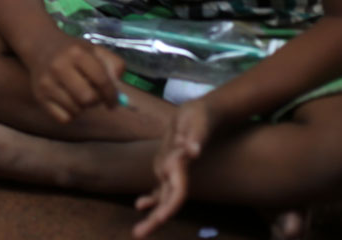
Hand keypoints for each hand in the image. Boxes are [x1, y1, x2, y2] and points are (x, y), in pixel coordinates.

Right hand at [29, 34, 126, 122]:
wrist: (40, 46)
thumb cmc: (73, 51)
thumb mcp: (94, 50)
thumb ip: (113, 64)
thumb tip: (119, 86)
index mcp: (76, 53)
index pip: (101, 80)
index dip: (112, 95)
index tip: (113, 101)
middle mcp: (59, 67)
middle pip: (88, 99)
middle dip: (97, 101)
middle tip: (96, 97)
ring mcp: (47, 83)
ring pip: (76, 110)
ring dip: (83, 107)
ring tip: (79, 95)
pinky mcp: (39, 97)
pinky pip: (63, 118)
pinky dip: (70, 114)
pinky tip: (69, 102)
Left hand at [133, 99, 213, 237]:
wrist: (203, 113)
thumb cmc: (200, 117)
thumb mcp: (197, 123)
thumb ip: (195, 137)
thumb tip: (193, 151)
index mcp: (184, 165)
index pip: (178, 191)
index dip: (169, 206)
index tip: (160, 219)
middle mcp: (179, 173)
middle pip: (168, 201)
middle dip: (155, 219)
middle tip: (137, 235)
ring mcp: (175, 172)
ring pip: (163, 198)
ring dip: (153, 214)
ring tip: (139, 231)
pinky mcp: (171, 167)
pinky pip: (161, 188)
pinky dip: (152, 198)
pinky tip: (140, 205)